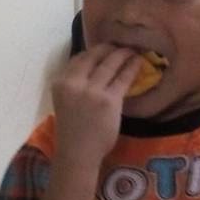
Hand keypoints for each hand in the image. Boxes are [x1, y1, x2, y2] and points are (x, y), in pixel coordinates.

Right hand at [52, 44, 139, 166]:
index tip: (104, 49)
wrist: (78, 153)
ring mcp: (92, 91)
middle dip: (109, 48)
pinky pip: (123, 78)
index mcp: (61, 82)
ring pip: (110, 64)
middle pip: (94, 57)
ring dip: (123, 54)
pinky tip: (138, 63)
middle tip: (120, 46)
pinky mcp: (109, 100)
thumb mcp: (65, 101)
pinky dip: (132, 68)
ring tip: (132, 51)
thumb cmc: (73, 131)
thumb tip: (95, 69)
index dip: (93, 51)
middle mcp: (74, 83)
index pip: (78, 58)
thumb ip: (75, 84)